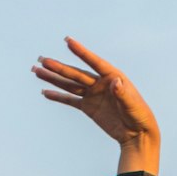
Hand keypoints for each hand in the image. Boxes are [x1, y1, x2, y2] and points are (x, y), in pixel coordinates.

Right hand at [32, 40, 160, 172]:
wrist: (138, 133)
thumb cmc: (139, 115)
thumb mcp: (132, 104)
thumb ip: (122, 92)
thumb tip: (116, 82)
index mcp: (112, 77)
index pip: (93, 62)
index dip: (81, 52)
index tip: (67, 41)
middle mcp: (99, 83)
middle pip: (75, 73)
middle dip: (58, 67)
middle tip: (42, 60)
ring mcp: (92, 95)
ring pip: (69, 84)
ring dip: (53, 78)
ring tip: (37, 71)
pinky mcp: (88, 107)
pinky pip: (70, 100)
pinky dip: (58, 96)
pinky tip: (46, 91)